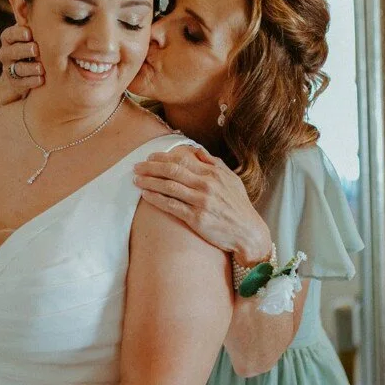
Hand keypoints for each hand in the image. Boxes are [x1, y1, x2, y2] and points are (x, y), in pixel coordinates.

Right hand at [0, 24, 42, 104]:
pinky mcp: (16, 84)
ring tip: (41, 67)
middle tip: (35, 49)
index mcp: (9, 39)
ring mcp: (9, 70)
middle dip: (24, 50)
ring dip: (30, 68)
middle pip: (12, 52)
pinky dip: (32, 81)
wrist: (23, 74)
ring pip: (17, 68)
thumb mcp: (26, 29)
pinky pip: (22, 83)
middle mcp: (6, 54)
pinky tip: (41, 80)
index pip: (9, 34)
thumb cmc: (28, 45)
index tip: (28, 33)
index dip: (18, 33)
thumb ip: (22, 11)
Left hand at [133, 148, 272, 264]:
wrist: (248, 233)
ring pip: (169, 187)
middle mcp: (206, 185)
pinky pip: (171, 206)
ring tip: (136, 180)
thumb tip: (196, 151)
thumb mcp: (231, 180)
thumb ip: (214, 163)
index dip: (162, 158)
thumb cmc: (238, 206)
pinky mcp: (196, 218)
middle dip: (151, 167)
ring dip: (149, 182)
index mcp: (214, 173)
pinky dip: (156, 199)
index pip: (182, 160)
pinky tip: (146, 195)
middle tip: (136, 167)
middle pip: (172, 171)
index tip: (149, 157)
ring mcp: (201, 202)